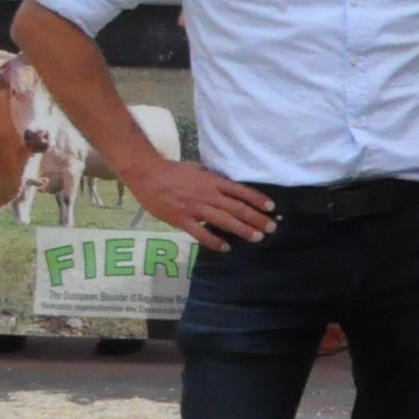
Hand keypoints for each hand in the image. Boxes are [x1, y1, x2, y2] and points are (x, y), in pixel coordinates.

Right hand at [129, 151, 278, 247]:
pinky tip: (226, 248)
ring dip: (242, 230)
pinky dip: (214, 241)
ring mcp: (195, 208)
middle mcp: (208, 195)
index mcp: (213, 182)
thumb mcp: (199, 171)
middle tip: (272, 228)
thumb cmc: (173, 171)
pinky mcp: (181, 219)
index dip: (257, 199)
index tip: (271, 208)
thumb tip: (229, 188)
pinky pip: (200, 233)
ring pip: (224, 221)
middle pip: (237, 208)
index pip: (241, 191)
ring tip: (257, 237)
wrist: (146, 174)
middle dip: (256, 218)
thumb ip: (214, 180)